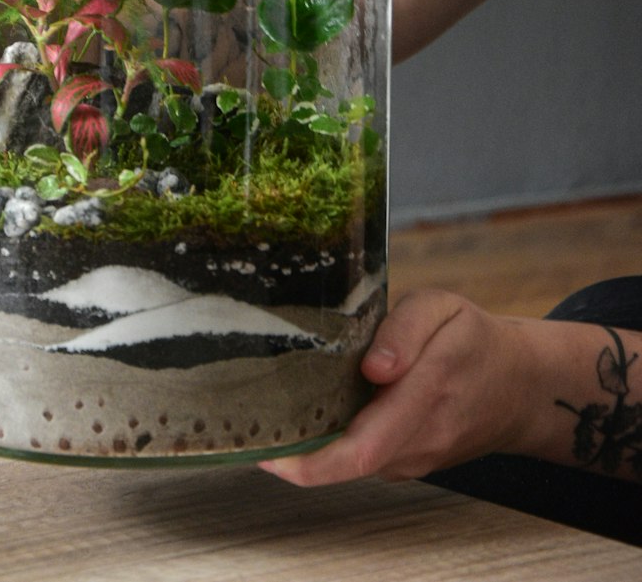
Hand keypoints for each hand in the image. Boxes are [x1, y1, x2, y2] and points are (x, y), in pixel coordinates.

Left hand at [260, 290, 535, 484]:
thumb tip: (373, 368)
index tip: (269, 451)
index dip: (311, 459)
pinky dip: (336, 447)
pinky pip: (367, 460)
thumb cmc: (474, 338)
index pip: (363, 446)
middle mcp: (421, 438)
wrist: (522, 385)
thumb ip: (406, 330)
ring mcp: (418, 458)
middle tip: (251, 431)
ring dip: (314, 450)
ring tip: (276, 416)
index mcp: (427, 393)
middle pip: (349, 463)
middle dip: (296, 456)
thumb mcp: (444, 309)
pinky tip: (314, 419)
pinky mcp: (412, 463)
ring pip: (355, 465)